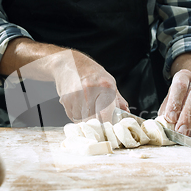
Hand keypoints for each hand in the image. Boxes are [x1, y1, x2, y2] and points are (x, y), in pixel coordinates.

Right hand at [1, 38, 127, 122]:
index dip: (108, 125)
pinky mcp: (65, 101)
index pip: (107, 114)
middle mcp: (89, 91)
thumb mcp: (108, 81)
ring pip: (83, 120)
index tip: (109, 128)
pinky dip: (78, 115)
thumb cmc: (90, 71)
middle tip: (99, 119)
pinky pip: (73, 117)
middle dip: (98, 123)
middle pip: (94, 120)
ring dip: (86, 119)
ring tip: (87, 106)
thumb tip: (125, 112)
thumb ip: (117, 99)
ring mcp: (75, 97)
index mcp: (104, 86)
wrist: (67, 62)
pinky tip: (79, 104)